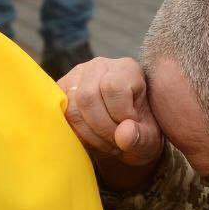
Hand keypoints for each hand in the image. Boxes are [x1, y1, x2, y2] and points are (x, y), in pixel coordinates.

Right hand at [57, 57, 163, 188]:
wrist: (124, 133)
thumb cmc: (139, 132)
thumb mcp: (149, 139)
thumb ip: (141, 138)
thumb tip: (123, 135)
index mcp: (127, 68)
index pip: (114, 87)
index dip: (120, 114)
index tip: (130, 129)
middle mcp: (100, 66)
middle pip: (87, 97)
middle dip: (102, 128)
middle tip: (115, 143)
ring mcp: (76, 77)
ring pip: (72, 108)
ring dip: (89, 134)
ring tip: (105, 142)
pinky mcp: (60, 91)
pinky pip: (59, 115)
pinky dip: (74, 133)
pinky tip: (90, 139)